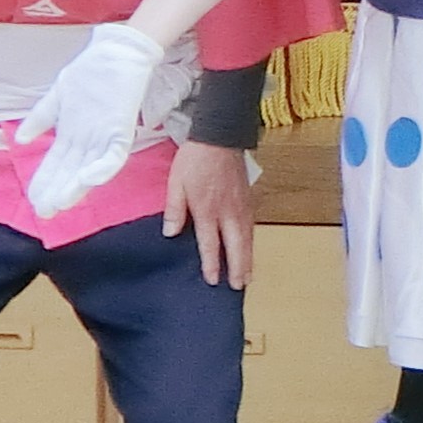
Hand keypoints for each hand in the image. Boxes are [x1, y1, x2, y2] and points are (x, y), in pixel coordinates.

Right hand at [17, 23, 170, 219]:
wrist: (116, 51)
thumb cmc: (90, 73)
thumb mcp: (58, 97)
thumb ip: (40, 118)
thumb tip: (19, 140)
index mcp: (73, 134)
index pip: (56, 164)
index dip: (44, 182)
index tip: (32, 200)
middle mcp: (89, 140)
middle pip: (70, 172)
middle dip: (56, 192)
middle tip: (44, 212)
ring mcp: (105, 136)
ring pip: (89, 169)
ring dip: (75, 186)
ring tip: (61, 203)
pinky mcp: (121, 128)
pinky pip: (113, 154)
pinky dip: (102, 167)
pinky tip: (88, 178)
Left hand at [162, 140, 256, 288]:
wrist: (220, 136)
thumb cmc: (195, 159)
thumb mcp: (176, 183)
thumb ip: (175, 210)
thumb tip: (171, 233)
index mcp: (208, 210)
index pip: (210, 243)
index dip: (211, 263)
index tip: (213, 280)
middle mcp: (228, 212)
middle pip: (236, 246)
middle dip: (238, 268)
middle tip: (238, 286)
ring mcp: (241, 206)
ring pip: (248, 238)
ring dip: (248, 259)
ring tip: (249, 276)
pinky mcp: (248, 200)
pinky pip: (251, 227)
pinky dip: (251, 243)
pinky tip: (249, 249)